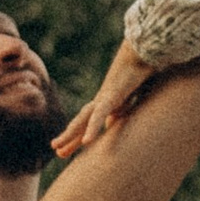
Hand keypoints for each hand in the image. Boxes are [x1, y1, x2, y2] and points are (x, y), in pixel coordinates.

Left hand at [51, 44, 157, 160]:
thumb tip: (110, 124)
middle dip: (69, 136)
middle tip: (56, 150)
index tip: (75, 146)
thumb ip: (121, 109)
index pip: (91, 121)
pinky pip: (99, 115)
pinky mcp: (112, 95)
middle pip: (82, 121)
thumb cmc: (142, 69)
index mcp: (108, 101)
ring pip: (84, 119)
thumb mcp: (132, 95)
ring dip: (70, 134)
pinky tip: (85, 142)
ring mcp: (105, 97)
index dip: (81, 134)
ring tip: (56, 148)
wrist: (144, 50)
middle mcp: (102, 99)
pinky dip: (93, 129)